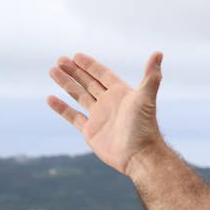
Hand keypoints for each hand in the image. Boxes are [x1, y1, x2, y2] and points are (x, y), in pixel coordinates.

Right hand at [47, 52, 165, 175]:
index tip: (76, 55)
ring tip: (52, 70)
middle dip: (75, 71)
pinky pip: (73, 116)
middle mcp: (110, 103)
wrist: (139, 156)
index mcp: (122, 94)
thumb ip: (151, 76)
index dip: (90, 65)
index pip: (103, 75)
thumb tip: (159, 53)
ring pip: (79, 96)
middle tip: (59, 60)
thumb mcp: (146, 98)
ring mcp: (100, 117)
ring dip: (66, 83)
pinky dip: (62, 108)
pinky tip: (50, 98)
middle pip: (89, 82)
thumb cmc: (144, 127)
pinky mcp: (91, 131)